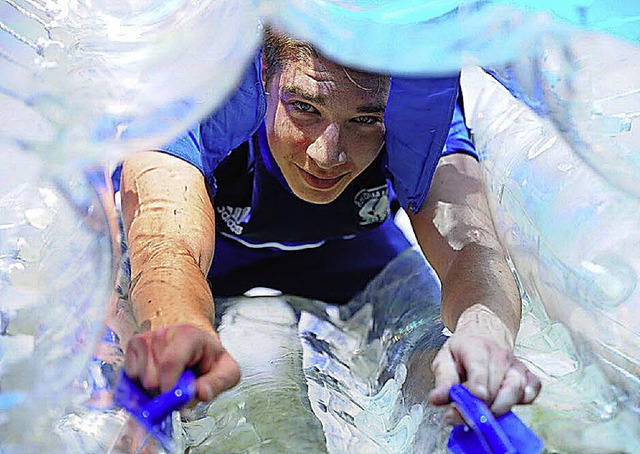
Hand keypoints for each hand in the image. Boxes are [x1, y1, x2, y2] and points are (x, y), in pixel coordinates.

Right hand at [124, 324, 239, 401]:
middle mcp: (163, 333)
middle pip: (152, 378)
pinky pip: (129, 376)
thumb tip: (201, 393)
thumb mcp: (226, 371)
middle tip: (179, 388)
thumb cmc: (209, 357)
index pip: (170, 363)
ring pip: (139, 379)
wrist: (194, 342)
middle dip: (164, 392)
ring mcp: (146, 338)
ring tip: (170, 380)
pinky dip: (141, 384)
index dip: (169, 388)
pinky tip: (158, 377)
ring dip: (153, 389)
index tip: (175, 403)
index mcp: (188, 335)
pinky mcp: (133, 346)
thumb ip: (217, 383)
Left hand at [428, 305, 539, 423]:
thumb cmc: (463, 349)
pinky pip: (532, 392)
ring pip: (516, 392)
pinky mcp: (528, 376)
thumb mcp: (445, 358)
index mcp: (476, 348)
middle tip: (462, 416)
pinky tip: (506, 403)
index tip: (477, 397)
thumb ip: (443, 380)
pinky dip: (523, 402)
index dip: (479, 384)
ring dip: (500, 408)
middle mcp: (500, 356)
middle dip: (481, 408)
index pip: (479, 367)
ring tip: (483, 413)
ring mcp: (517, 366)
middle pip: (496, 387)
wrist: (485, 332)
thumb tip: (438, 399)